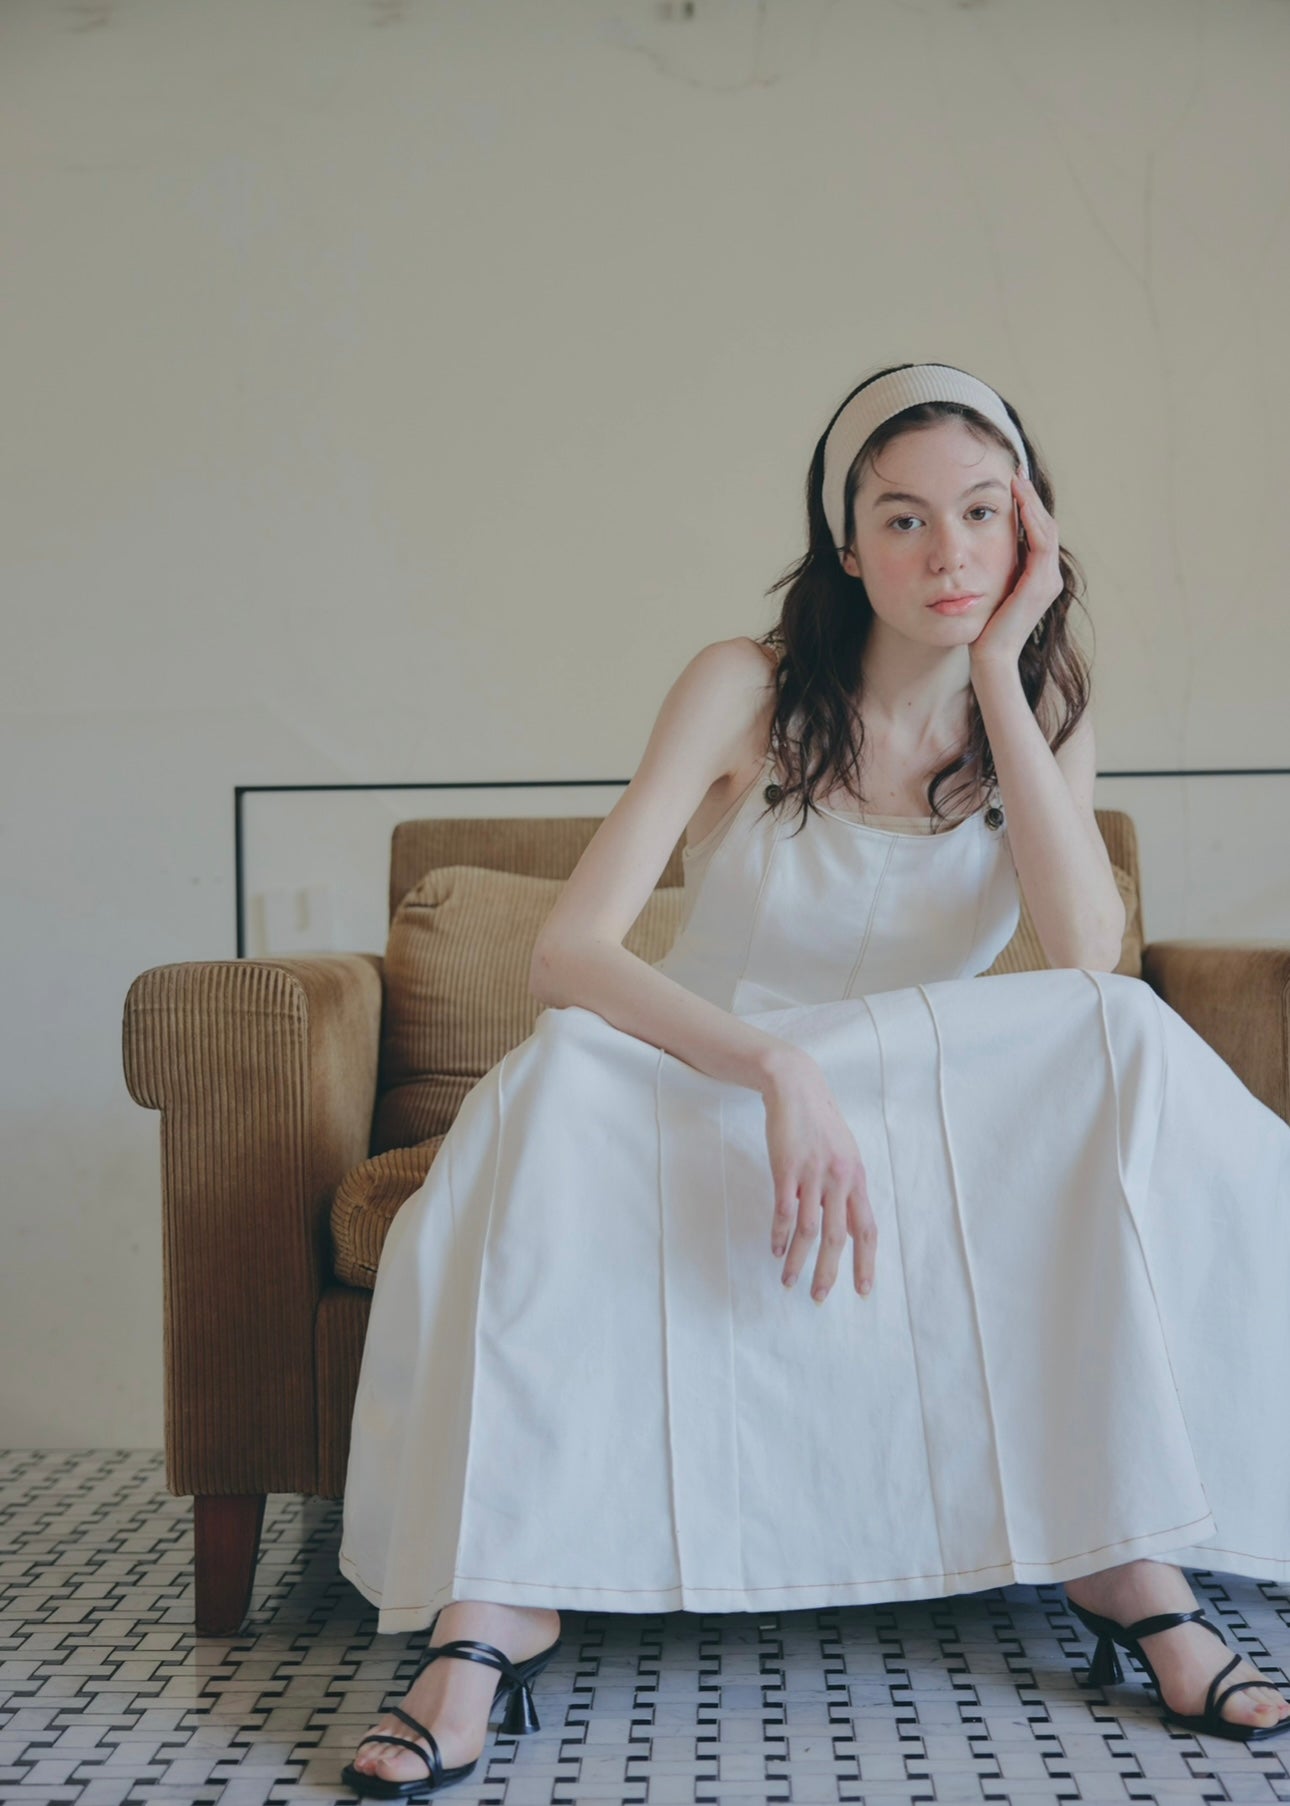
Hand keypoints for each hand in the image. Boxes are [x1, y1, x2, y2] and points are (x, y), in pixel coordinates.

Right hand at [760, 1051, 875, 1302]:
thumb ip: (848, 1189)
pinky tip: (774, 1250)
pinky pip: (784, 1210)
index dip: (866, 1262)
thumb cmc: (820, 1122)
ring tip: (788, 1281)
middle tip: (820, 1297)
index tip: (863, 1290)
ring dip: (798, 1260)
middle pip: (838, 1238)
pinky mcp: (786, 1169)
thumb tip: (850, 1225)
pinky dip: (779, 1234)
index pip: (867, 1229)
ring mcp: (812, 1175)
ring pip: (809, 1230)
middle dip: (829, 1272)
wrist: (796, 1086)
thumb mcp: (844, 1154)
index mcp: (856, 1178)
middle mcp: (839, 1180)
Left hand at [969, 469, 1062, 669]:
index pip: (1038, 532)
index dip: (1027, 505)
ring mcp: (1048, 581)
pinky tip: (1018, 502)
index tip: (1012, 480)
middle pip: (1045, 525)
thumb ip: (994, 569)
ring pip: (1046, 529)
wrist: (989, 657)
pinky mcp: (1040, 585)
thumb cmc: (983, 629)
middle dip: (1030, 497)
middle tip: (1016, 470)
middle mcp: (1049, 577)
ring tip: (1016, 479)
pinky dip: (1031, 520)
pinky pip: (1040, 543)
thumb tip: (977, 546)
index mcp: (1038, 577)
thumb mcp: (989, 590)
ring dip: (1031, 502)